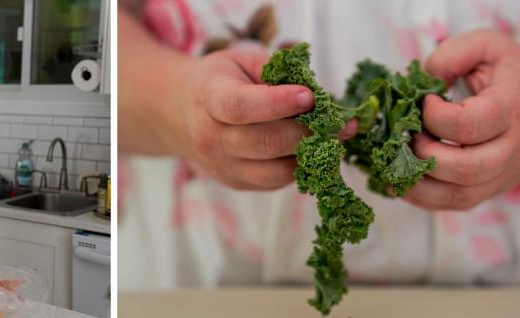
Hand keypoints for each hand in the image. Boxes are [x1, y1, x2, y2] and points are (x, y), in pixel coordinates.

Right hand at [168, 48, 356, 189]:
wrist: (181, 114)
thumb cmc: (220, 82)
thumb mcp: (242, 62)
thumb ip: (278, 73)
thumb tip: (323, 96)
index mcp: (209, 97)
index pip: (240, 107)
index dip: (277, 103)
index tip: (310, 96)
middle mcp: (211, 137)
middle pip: (265, 143)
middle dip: (308, 132)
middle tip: (338, 122)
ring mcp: (223, 166)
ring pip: (277, 171)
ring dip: (311, 155)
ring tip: (332, 137)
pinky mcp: (237, 183)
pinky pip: (278, 181)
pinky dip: (300, 166)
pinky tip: (312, 148)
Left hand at [406, 30, 519, 209]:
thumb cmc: (513, 75)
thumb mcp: (488, 46)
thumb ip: (452, 54)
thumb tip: (421, 80)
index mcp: (512, 107)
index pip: (468, 125)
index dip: (434, 117)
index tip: (424, 102)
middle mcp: (512, 147)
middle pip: (465, 169)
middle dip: (423, 155)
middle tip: (407, 135)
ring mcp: (503, 173)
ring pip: (459, 194)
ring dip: (418, 183)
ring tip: (395, 162)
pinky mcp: (491, 189)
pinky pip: (456, 204)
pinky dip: (424, 198)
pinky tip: (403, 181)